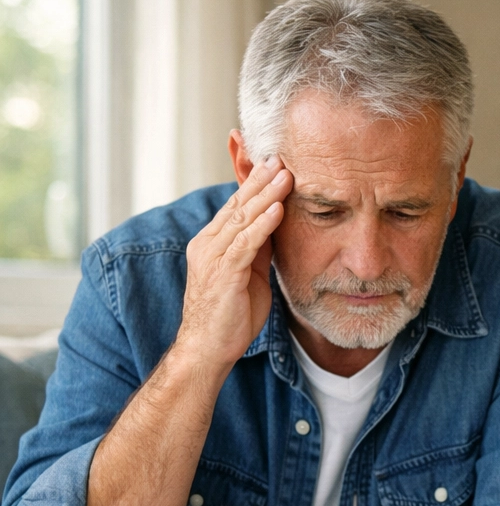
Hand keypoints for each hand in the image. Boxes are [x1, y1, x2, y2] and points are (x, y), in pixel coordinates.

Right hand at [176, 155, 292, 372]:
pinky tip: (278, 209)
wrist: (208, 349)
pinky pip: (245, 243)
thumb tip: (276, 227)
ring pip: (241, 218)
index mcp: (212, 243)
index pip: (235, 206)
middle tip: (281, 156)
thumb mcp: (248, 275)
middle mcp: (208, 244)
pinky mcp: (223, 274)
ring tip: (286, 174)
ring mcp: (213, 257)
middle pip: (237, 204)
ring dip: (266, 195)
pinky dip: (262, 224)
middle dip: (260, 179)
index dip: (254, 184)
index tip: (274, 163)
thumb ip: (257, 250)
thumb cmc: (230, 316)